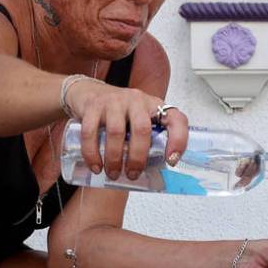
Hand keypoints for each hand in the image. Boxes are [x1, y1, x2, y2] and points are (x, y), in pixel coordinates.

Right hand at [66, 79, 188, 180]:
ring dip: (114, 158)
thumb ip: (147, 140)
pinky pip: (90, 132)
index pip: (176, 119)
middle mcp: (137, 100)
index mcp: (154, 107)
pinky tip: (96, 166)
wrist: (88, 92)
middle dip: (138, 157)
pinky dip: (92, 153)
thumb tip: (153, 173)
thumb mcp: (139, 121)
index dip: (178, 140)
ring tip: (113, 173)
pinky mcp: (92, 106)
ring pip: (116, 132)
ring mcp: (114, 101)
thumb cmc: (119, 113)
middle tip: (132, 174)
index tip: (171, 161)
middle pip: (142, 129)